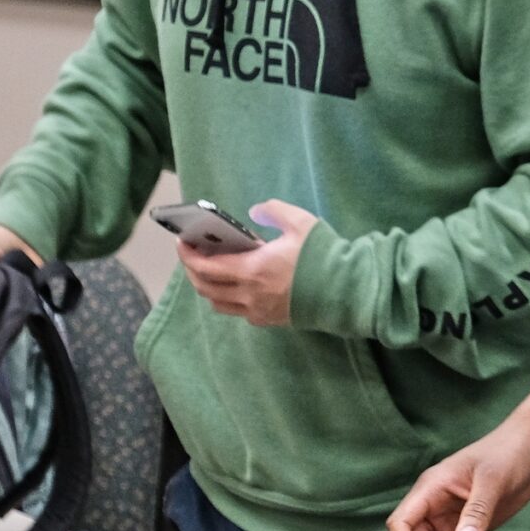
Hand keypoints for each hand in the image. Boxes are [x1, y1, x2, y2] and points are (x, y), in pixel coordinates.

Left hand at [179, 201, 316, 327]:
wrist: (348, 291)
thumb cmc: (324, 256)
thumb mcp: (300, 222)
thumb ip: (273, 211)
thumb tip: (256, 210)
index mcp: (253, 270)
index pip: (205, 267)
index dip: (188, 255)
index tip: (181, 242)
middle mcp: (250, 295)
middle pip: (205, 288)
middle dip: (192, 271)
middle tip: (192, 255)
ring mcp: (258, 311)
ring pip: (218, 304)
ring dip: (208, 287)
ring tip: (210, 270)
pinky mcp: (270, 320)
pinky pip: (238, 311)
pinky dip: (229, 298)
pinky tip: (238, 283)